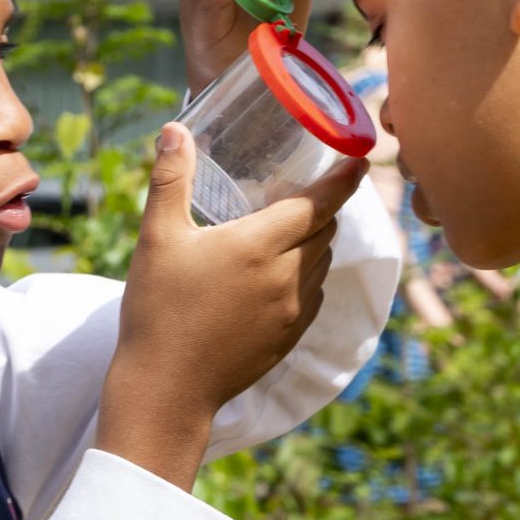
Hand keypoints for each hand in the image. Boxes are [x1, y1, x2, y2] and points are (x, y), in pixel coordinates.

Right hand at [95, 123, 367, 488]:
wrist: (167, 389)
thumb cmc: (158, 309)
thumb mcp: (157, 238)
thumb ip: (170, 180)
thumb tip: (174, 130)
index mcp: (259, 245)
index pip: (319, 203)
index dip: (345, 179)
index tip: (362, 158)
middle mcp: (286, 276)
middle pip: (325, 230)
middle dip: (324, 207)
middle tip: (310, 190)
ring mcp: (292, 311)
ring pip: (321, 263)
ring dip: (315, 241)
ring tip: (291, 231)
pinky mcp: (289, 338)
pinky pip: (313, 295)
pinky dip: (307, 276)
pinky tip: (280, 276)